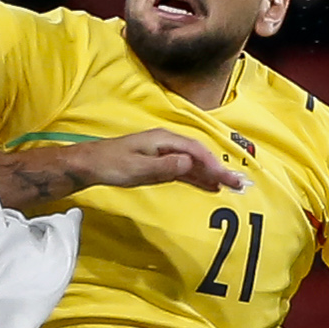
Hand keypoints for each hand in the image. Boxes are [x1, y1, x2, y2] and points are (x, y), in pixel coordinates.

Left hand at [69, 129, 245, 193]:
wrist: (90, 164)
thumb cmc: (111, 164)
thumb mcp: (138, 169)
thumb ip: (165, 167)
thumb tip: (189, 164)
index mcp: (164, 140)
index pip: (196, 151)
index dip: (213, 165)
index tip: (227, 179)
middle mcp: (167, 143)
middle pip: (199, 156)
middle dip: (219, 169)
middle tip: (238, 184)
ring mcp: (163, 153)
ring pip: (193, 163)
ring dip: (211, 175)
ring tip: (230, 187)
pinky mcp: (159, 163)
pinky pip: (184, 170)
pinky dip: (197, 178)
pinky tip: (209, 186)